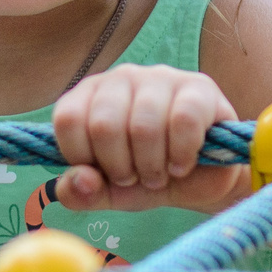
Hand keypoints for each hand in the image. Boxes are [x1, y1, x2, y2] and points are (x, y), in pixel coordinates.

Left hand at [50, 65, 248, 213]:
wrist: (203, 182)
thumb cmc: (148, 177)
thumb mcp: (109, 193)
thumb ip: (81, 192)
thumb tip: (79, 180)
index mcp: (91, 95)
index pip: (67, 118)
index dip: (83, 158)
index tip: (102, 173)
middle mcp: (122, 78)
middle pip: (104, 125)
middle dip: (120, 167)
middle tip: (136, 177)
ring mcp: (162, 78)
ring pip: (144, 125)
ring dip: (151, 166)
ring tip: (159, 175)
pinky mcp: (200, 88)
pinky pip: (183, 121)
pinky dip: (181, 154)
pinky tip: (182, 164)